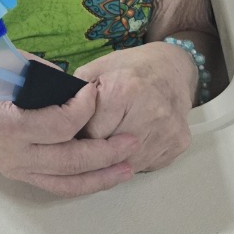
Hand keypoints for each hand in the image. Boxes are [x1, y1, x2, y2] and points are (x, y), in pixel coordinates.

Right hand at [0, 84, 140, 197]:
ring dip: (102, 175)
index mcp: (7, 125)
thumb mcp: (9, 67)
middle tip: (132, 139)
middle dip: (106, 151)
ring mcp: (17, 169)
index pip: (59, 125)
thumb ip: (44, 78)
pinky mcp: (22, 175)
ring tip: (129, 166)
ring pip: (67, 181)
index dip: (84, 110)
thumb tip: (77, 88)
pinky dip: (85, 183)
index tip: (95, 92)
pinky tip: (106, 175)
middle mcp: (13, 154)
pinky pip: (58, 186)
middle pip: (70, 160)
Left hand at [73, 41, 197, 172]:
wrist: (171, 68)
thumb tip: (54, 121)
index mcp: (125, 89)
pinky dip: (133, 160)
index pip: (91, 134)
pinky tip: (129, 142)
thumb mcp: (96, 69)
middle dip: (94, 150)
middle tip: (89, 138)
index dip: (78, 135)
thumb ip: (74, 95)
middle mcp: (151, 111)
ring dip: (113, 161)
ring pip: (128, 165)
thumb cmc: (129, 69)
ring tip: (108, 140)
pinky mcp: (179, 143)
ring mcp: (168, 130)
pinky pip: (146, 165)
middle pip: (110, 153)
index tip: (75, 131)